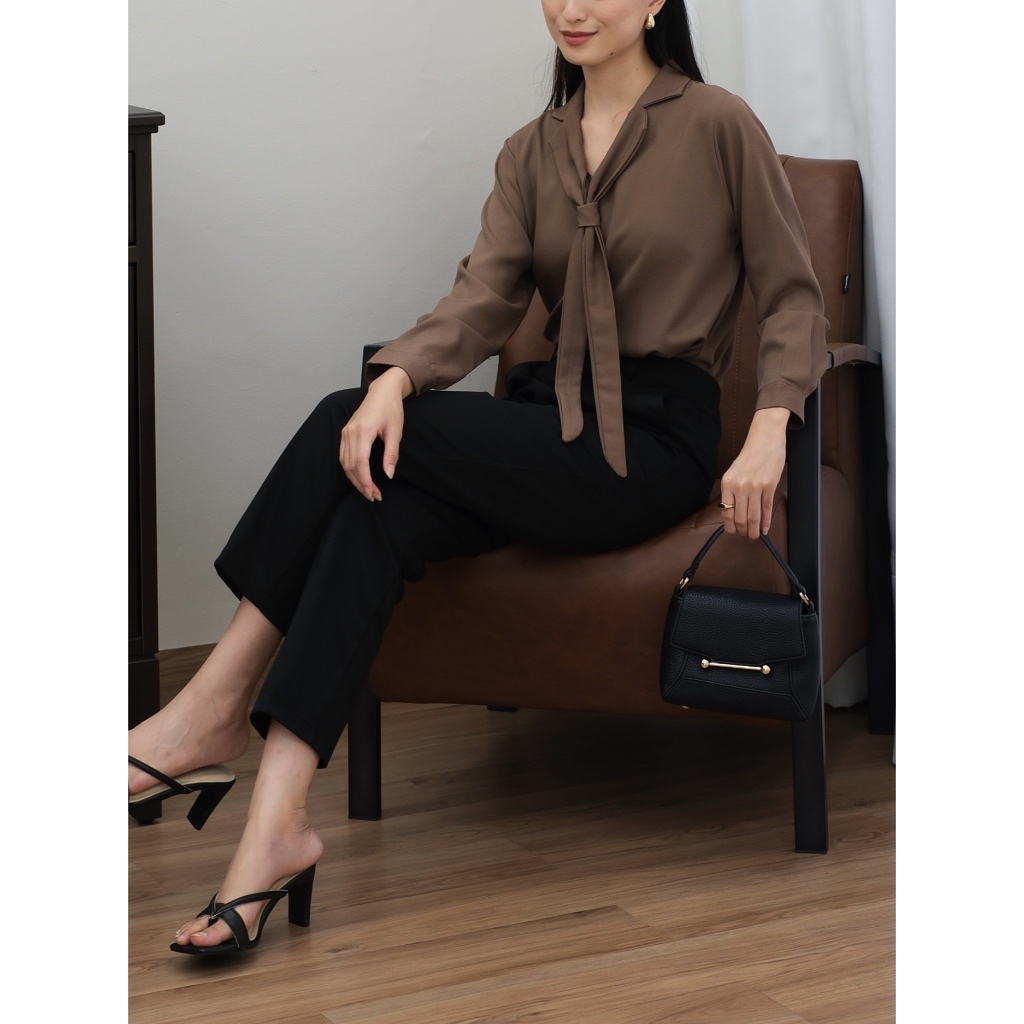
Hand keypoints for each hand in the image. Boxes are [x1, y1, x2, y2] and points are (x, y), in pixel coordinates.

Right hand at [339, 367, 412, 500]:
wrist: (383, 391)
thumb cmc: (391, 409)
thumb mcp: (396, 432)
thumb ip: (392, 454)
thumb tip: (389, 474)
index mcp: (363, 431)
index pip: (360, 462)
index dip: (365, 480)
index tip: (373, 493)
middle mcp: (350, 432)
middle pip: (350, 465)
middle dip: (361, 483)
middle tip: (373, 496)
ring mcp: (345, 432)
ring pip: (345, 462)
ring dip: (354, 479)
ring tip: (368, 490)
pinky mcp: (345, 433)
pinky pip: (343, 456)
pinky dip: (350, 469)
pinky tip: (359, 477)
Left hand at [720, 407, 788, 539]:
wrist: (765, 439)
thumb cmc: (750, 456)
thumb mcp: (734, 472)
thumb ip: (732, 491)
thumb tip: (733, 512)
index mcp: (727, 483)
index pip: (726, 513)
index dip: (730, 527)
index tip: (734, 532)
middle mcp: (739, 486)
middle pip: (740, 518)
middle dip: (743, 531)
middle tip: (746, 537)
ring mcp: (755, 486)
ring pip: (753, 516)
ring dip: (754, 531)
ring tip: (754, 537)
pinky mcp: (769, 485)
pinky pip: (767, 508)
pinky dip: (766, 521)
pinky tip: (764, 529)